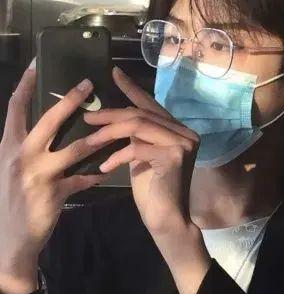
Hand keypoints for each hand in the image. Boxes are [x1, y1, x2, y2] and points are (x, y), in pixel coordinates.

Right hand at [0, 59, 110, 293]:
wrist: (9, 240)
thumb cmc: (11, 199)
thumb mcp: (13, 167)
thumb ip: (28, 146)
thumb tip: (48, 125)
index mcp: (9, 145)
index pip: (15, 108)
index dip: (24, 84)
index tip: (36, 63)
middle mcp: (21, 155)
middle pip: (49, 121)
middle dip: (70, 101)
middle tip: (88, 84)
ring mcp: (37, 175)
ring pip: (74, 149)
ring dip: (98, 139)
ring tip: (116, 129)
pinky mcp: (54, 194)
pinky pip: (83, 180)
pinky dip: (95, 175)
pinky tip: (107, 173)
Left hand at [84, 66, 200, 236]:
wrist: (167, 220)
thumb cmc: (152, 191)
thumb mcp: (140, 156)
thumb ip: (136, 135)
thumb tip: (114, 117)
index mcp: (177, 130)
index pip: (151, 105)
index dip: (131, 88)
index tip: (114, 73)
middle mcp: (185, 132)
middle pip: (142, 114)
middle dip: (111, 114)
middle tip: (88, 117)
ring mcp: (184, 143)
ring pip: (140, 125)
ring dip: (110, 133)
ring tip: (89, 141)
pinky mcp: (176, 156)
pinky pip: (138, 147)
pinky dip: (117, 156)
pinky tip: (104, 168)